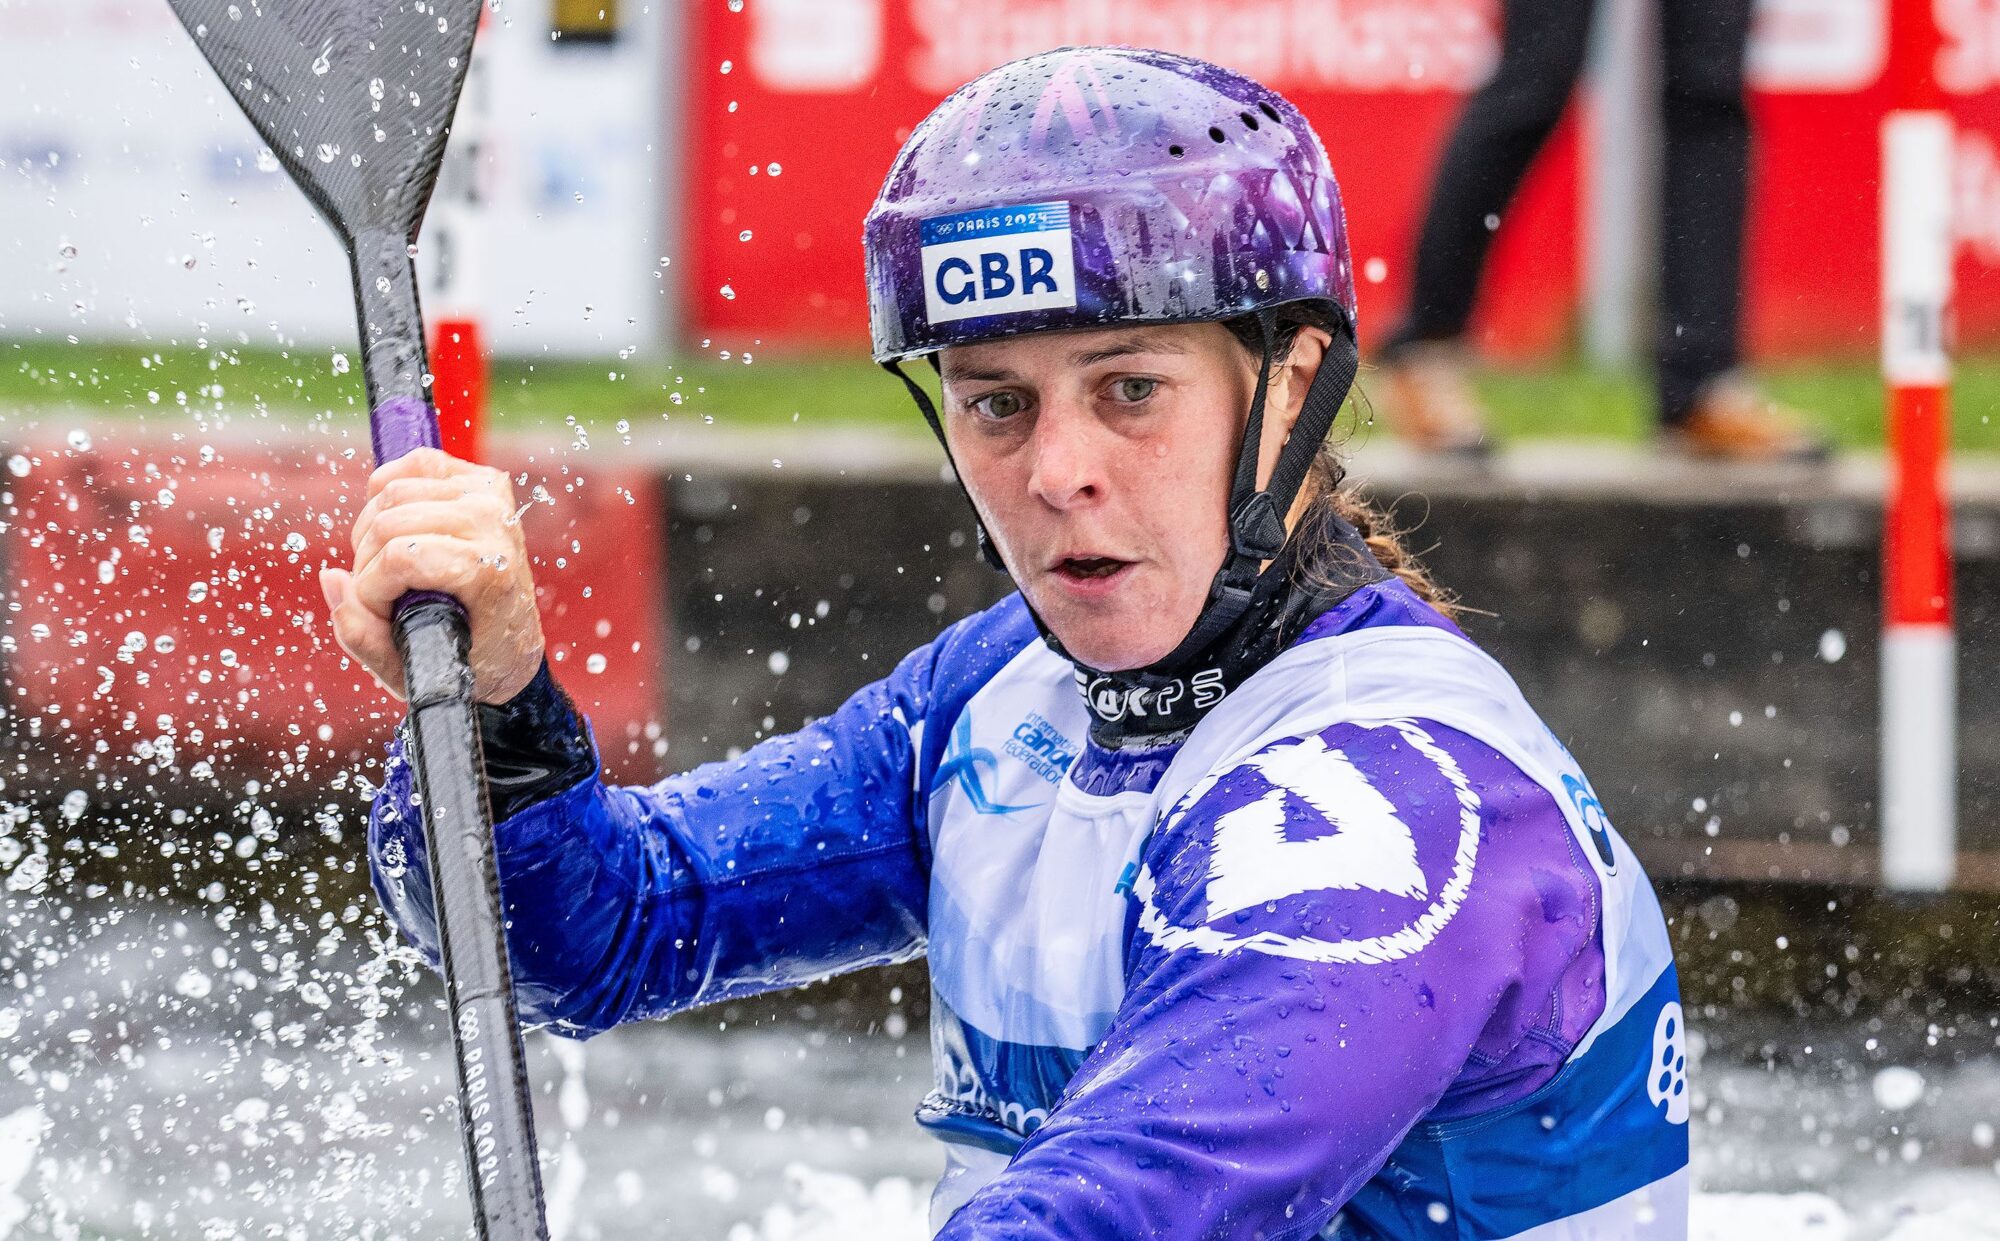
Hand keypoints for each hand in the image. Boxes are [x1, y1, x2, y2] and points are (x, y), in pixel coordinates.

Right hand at [320, 447, 544, 704]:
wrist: (512, 644)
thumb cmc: (465, 658)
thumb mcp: (412, 667)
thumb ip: (363, 636)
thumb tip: (332, 579)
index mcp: (489, 570)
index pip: (400, 556)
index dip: (371, 588)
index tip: (380, 613)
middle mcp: (494, 524)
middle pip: (388, 523)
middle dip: (366, 564)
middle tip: (381, 592)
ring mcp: (491, 497)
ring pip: (391, 493)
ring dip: (370, 532)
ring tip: (387, 564)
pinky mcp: (484, 480)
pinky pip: (415, 463)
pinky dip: (387, 488)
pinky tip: (390, 520)